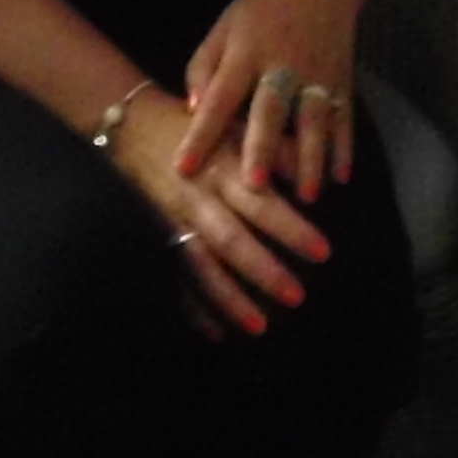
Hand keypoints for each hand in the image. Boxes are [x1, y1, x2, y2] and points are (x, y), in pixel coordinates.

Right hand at [115, 88, 333, 338]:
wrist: (134, 125)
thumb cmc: (202, 127)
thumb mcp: (240, 126)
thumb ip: (280, 151)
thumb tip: (320, 177)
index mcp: (225, 169)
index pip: (262, 203)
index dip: (292, 228)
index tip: (324, 252)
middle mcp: (200, 198)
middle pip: (232, 240)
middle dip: (264, 271)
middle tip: (297, 297)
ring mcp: (174, 221)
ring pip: (202, 265)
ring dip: (230, 299)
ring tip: (259, 327)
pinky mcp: (157, 236)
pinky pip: (175, 277)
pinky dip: (192, 306)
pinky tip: (216, 332)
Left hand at [174, 0, 371, 199]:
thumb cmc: (264, 4)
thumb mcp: (225, 25)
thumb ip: (204, 66)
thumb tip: (193, 111)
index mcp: (245, 52)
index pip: (219, 97)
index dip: (201, 133)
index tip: (184, 168)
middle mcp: (281, 64)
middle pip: (270, 109)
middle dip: (262, 147)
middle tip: (254, 187)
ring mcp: (317, 72)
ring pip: (313, 119)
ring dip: (311, 158)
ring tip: (308, 196)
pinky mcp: (343, 77)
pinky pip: (344, 116)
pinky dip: (345, 147)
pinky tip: (342, 176)